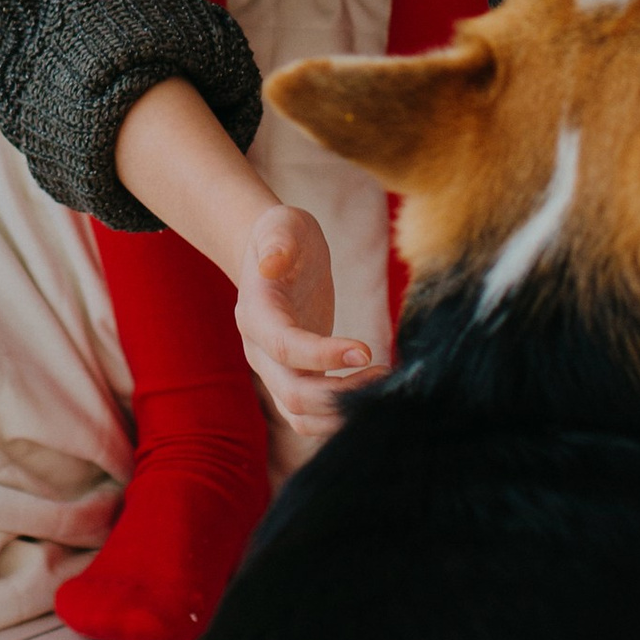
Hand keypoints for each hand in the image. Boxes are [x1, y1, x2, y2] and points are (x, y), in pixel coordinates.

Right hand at [234, 202, 373, 438]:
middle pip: (292, 394)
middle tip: (383, 376)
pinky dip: (338, 416)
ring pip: (300, 415)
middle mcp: (259, 351)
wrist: (274, 255)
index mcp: (256, 313)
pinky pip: (311, 415)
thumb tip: (271, 264)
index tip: (366, 350)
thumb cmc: (283, 235)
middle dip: (339, 394)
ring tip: (381, 388)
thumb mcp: (281, 223)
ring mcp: (274, 370)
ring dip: (341, 413)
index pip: (284, 346)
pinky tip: (371, 395)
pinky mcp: (294, 379)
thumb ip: (278, 241)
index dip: (323, 355)